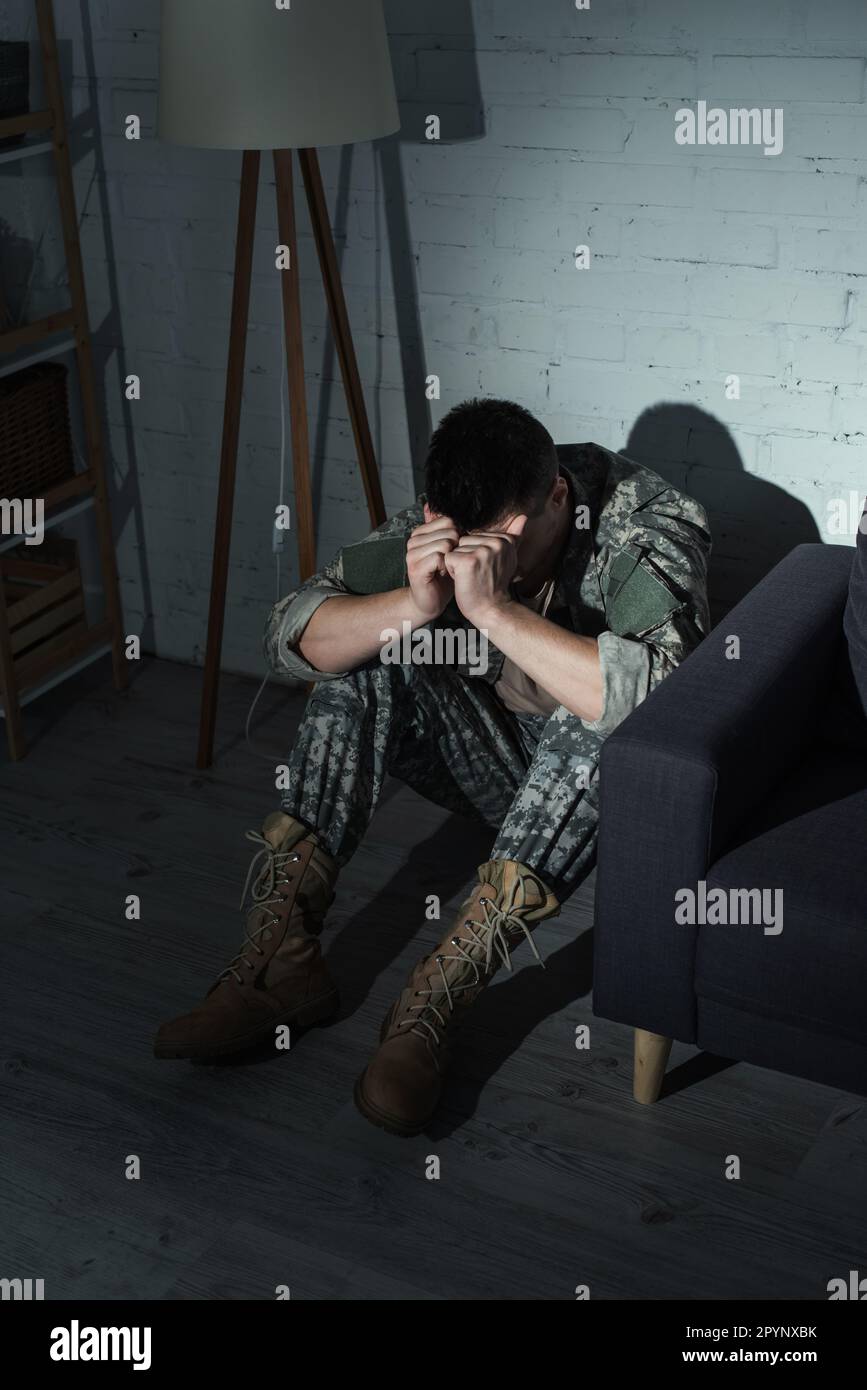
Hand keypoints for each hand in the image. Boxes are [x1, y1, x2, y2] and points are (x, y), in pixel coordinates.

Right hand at [405, 506, 459, 622]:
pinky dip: (446, 568)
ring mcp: (412, 554)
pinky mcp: (415, 567)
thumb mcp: (449, 550)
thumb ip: (450, 531)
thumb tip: (457, 513)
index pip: (448, 521)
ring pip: (445, 544)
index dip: (458, 536)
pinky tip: (442, 574)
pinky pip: (440, 558)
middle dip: (456, 549)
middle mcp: (413, 541)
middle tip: (449, 563)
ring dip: (451, 559)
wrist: (430, 601)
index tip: (453, 552)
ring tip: (445, 569)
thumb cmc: (442, 576)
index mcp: (420, 533)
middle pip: (449, 532)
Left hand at [443, 515, 526, 625]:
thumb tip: (523, 516)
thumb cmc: (495, 585)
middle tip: (477, 573)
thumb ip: (514, 536)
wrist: (492, 609)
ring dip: (458, 564)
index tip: (486, 567)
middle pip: (464, 540)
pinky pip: (448, 558)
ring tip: (471, 577)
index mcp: (504, 540)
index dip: (475, 552)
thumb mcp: (508, 558)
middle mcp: (496, 543)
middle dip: (465, 557)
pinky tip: (464, 580)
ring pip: (455, 548)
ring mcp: (482, 552)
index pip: (475, 535)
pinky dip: (451, 571)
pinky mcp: (468, 561)